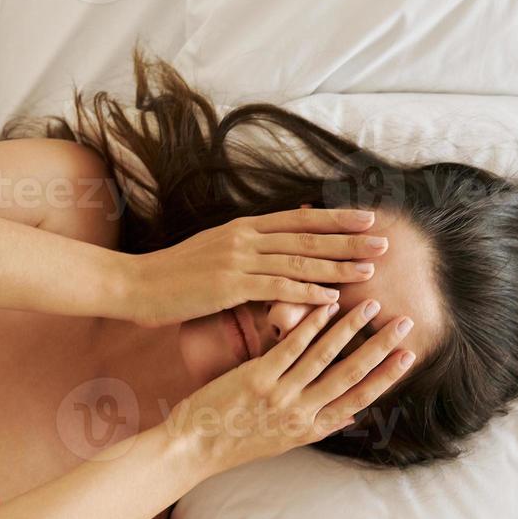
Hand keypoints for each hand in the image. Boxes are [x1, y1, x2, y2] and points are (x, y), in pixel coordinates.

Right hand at [121, 208, 389, 327]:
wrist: (135, 284)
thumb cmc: (171, 276)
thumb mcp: (210, 251)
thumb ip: (243, 247)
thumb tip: (270, 246)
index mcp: (241, 228)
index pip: (298, 219)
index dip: (334, 219)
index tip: (365, 219)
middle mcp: (244, 239)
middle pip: (306, 237)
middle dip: (348, 240)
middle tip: (382, 241)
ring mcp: (237, 261)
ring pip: (298, 262)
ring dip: (337, 266)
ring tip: (369, 270)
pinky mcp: (229, 286)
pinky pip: (277, 289)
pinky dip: (307, 294)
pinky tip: (331, 300)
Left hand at [166, 298, 416, 472]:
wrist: (193, 448)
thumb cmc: (236, 442)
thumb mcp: (283, 443)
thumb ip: (318, 427)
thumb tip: (350, 417)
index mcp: (311, 429)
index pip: (360, 399)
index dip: (388, 376)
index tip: (410, 355)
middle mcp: (300, 413)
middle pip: (351, 375)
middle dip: (382, 347)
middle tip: (406, 322)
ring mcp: (279, 395)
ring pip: (325, 356)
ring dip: (351, 328)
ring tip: (371, 305)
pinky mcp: (256, 379)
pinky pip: (290, 347)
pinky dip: (310, 325)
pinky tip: (326, 306)